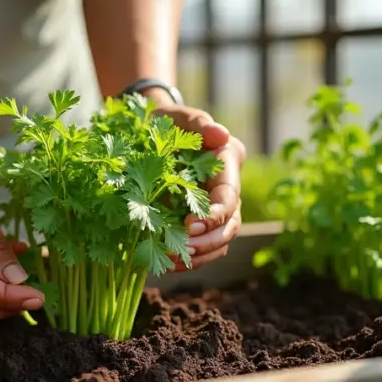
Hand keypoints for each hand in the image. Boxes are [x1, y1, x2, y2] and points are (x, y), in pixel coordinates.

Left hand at [151, 96, 245, 270]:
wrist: (150, 132)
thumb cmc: (165, 121)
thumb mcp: (176, 116)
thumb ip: (197, 122)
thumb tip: (220, 134)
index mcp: (227, 162)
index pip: (229, 196)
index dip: (214, 216)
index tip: (190, 225)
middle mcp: (226, 188)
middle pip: (230, 225)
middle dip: (208, 242)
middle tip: (180, 249)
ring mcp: (213, 207)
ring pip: (220, 241)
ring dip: (200, 256)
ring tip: (170, 260)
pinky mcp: (197, 221)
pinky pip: (202, 248)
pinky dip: (187, 259)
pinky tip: (166, 264)